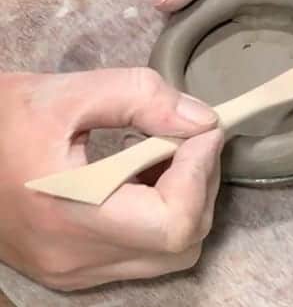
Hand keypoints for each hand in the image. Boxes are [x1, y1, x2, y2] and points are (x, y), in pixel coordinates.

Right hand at [0, 68, 221, 290]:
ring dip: (185, 199)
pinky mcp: (76, 268)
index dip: (201, 173)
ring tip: (164, 155)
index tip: (204, 130)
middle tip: (190, 139)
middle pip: (182, 241)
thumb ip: (142, 98)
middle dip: (201, 183)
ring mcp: (76, 270)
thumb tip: (202, 122)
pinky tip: (143, 177)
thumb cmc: (3, 121)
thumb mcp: (69, 93)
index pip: (175, 222)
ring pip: (171, 252)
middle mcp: (76, 258)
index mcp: (70, 213)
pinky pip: (145, 252)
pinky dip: (162, 214)